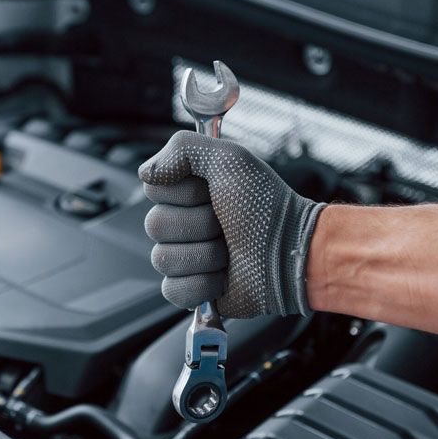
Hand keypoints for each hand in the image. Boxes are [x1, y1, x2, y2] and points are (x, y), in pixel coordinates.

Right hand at [138, 130, 324, 317]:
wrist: (291, 253)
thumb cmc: (266, 205)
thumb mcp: (229, 159)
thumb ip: (182, 148)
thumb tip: (146, 173)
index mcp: (187, 191)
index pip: (153, 189)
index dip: (184, 193)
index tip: (213, 192)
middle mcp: (182, 222)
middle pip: (154, 225)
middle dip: (198, 226)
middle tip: (226, 224)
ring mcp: (185, 257)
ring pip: (162, 259)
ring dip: (205, 255)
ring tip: (230, 251)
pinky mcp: (191, 289)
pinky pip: (172, 290)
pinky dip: (202, 285)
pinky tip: (223, 277)